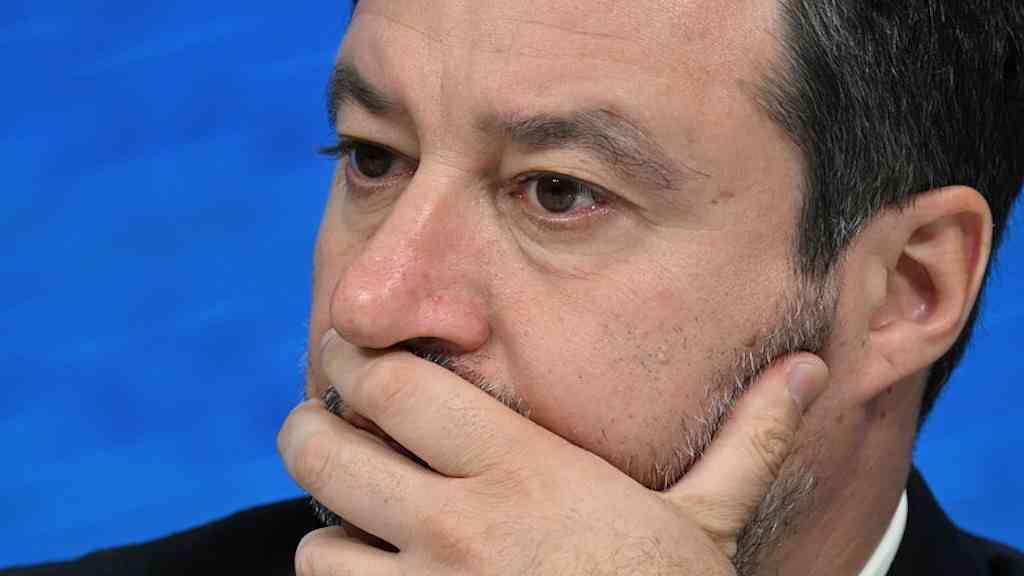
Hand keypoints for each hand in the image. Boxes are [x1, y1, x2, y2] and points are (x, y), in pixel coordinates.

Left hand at [278, 331, 828, 574]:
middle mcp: (462, 527)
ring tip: (371, 532)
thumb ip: (747, 439)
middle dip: (309, 434)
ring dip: (333, 534)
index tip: (352, 360)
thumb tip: (809, 368)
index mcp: (526, 471)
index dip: (357, 364)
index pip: (392, 385)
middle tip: (323, 432)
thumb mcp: (708, 523)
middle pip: (320, 449)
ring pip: (316, 544)